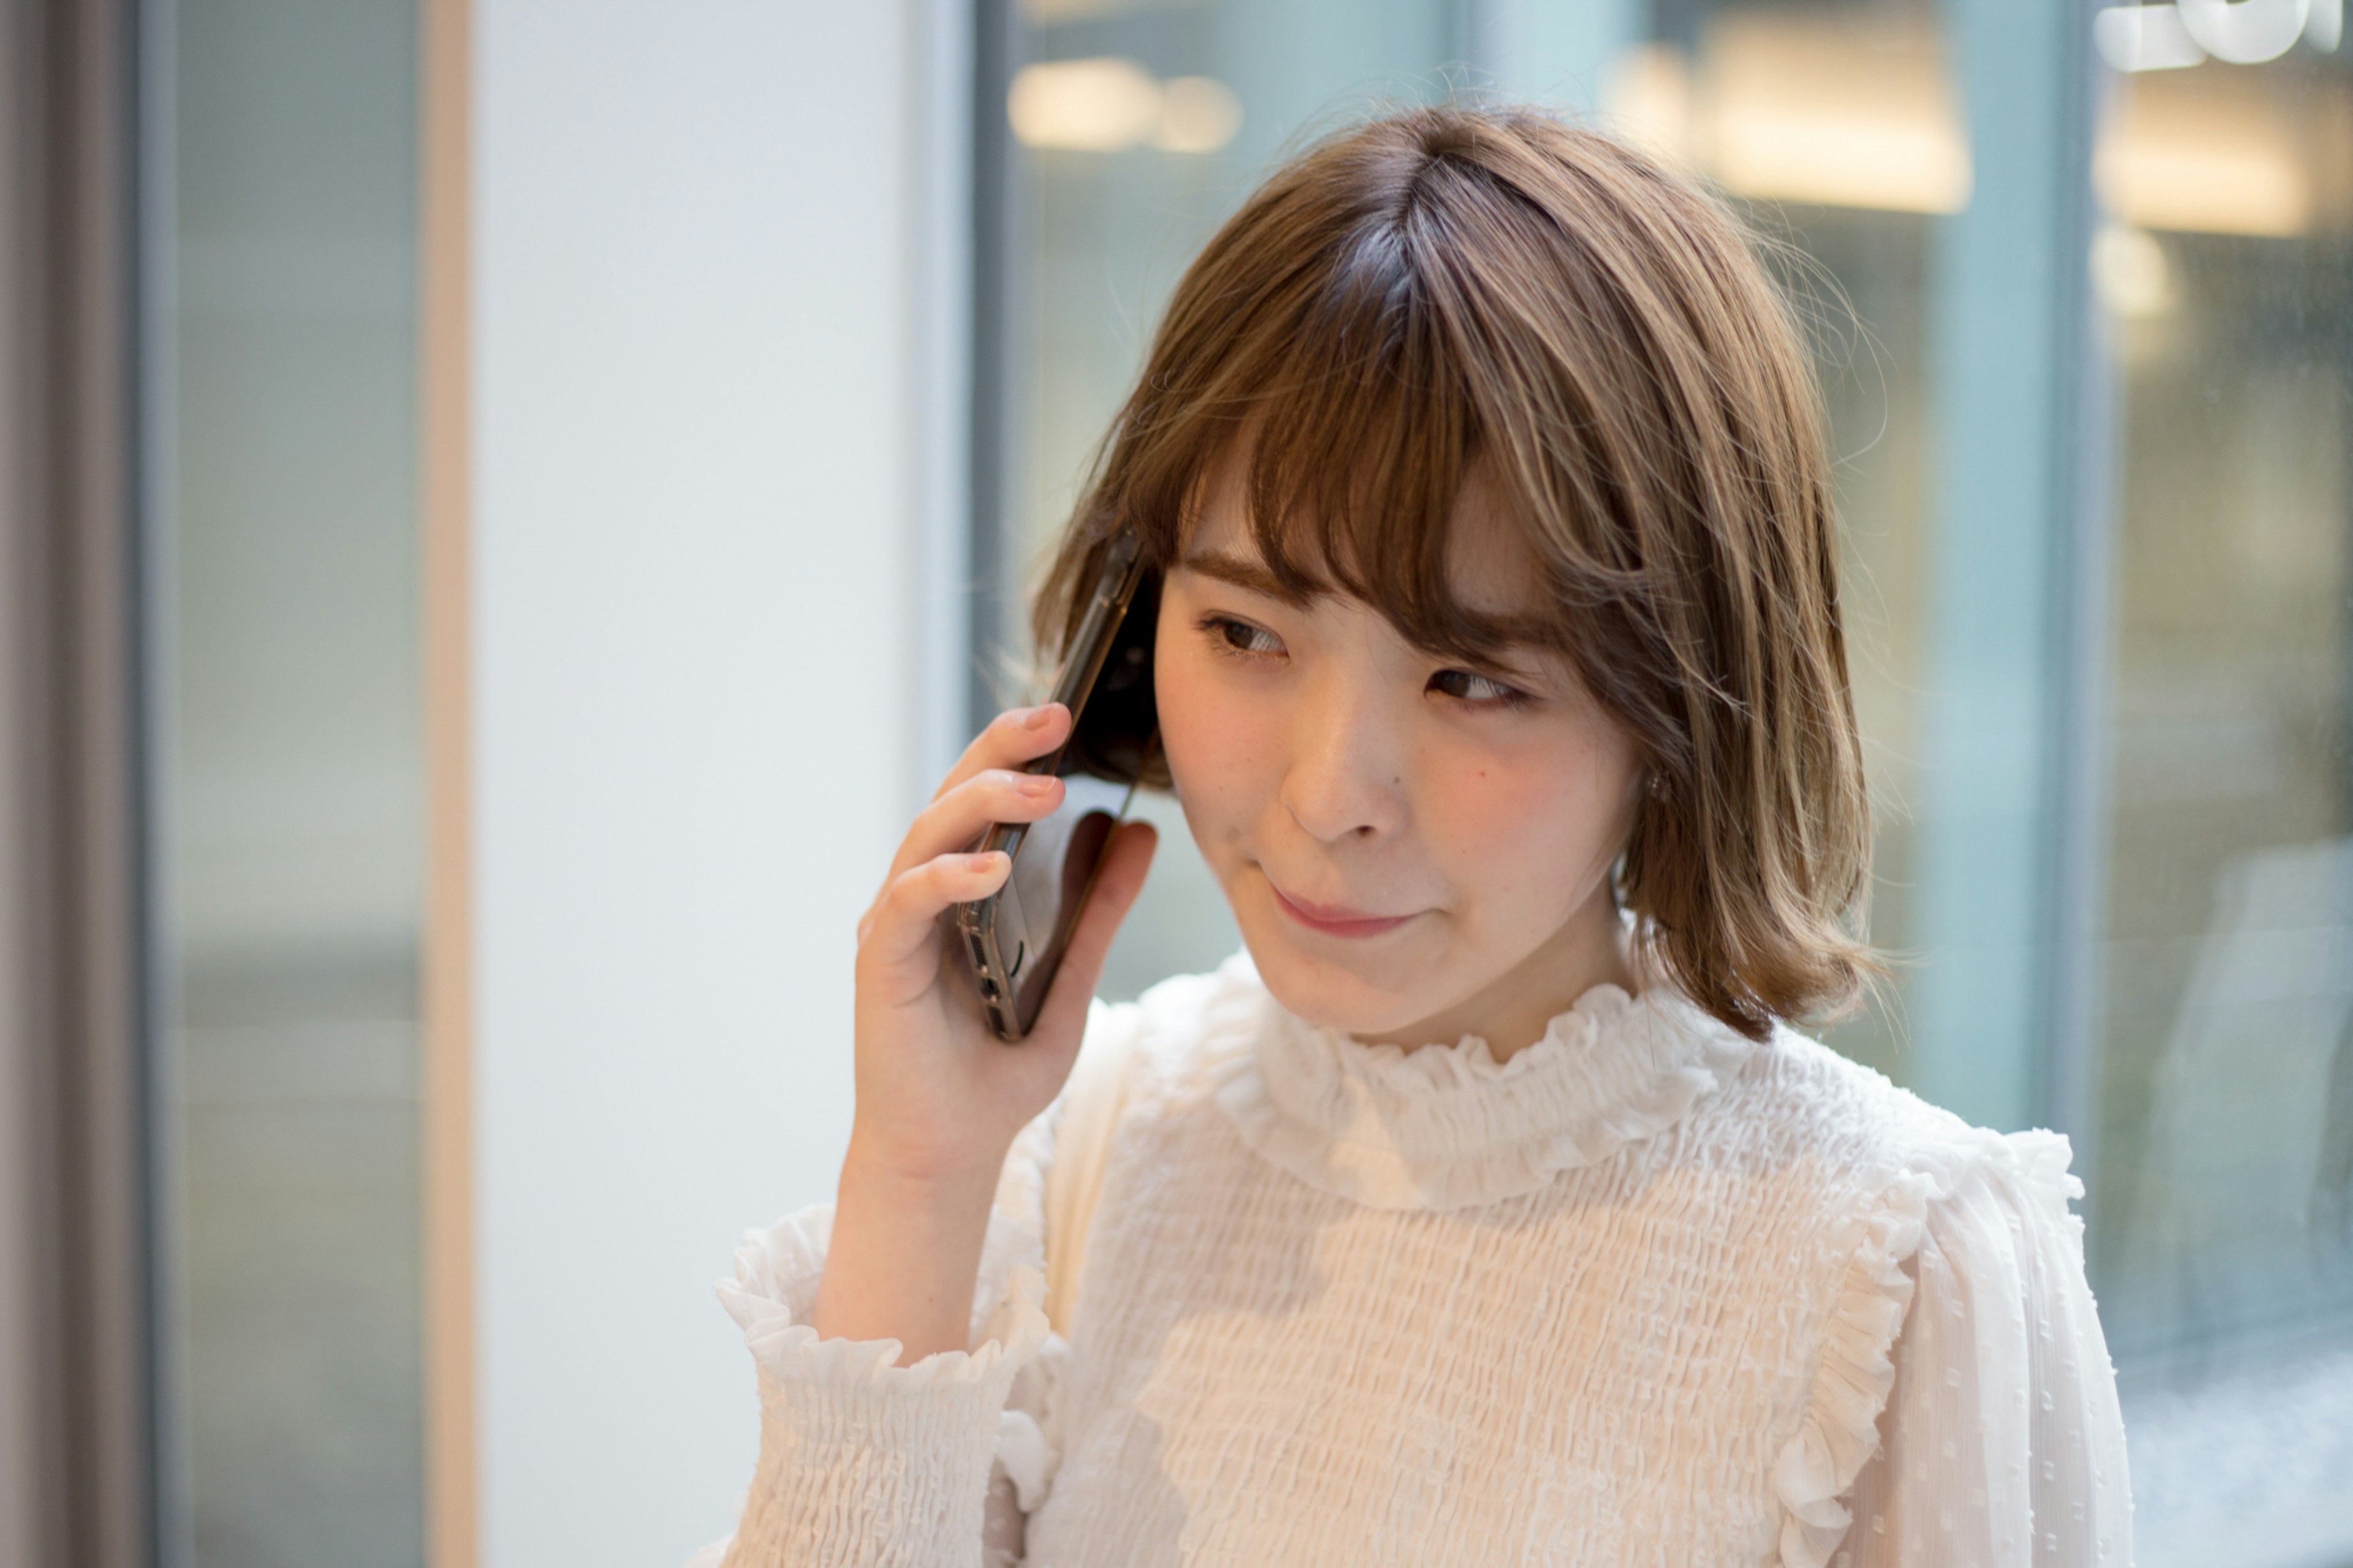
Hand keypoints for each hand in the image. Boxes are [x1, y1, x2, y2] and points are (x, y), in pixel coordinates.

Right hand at [814, 703, 1155, 1359]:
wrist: (952, 1152)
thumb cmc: (998, 1068)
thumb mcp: (1071, 980)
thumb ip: (1099, 911)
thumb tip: (1138, 834)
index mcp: (961, 889)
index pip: (983, 799)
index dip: (1016, 751)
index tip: (1068, 716)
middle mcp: (921, 895)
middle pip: (951, 796)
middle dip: (1000, 750)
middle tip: (1056, 718)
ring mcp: (895, 925)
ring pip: (926, 833)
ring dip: (983, 803)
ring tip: (1044, 788)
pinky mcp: (880, 962)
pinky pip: (909, 901)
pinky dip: (949, 876)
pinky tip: (993, 866)